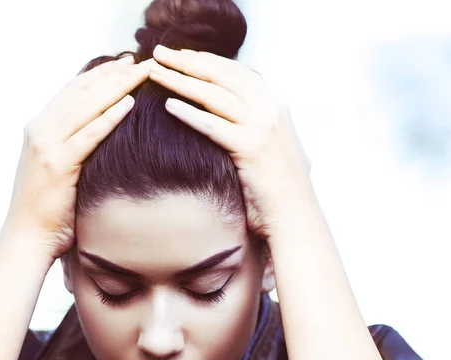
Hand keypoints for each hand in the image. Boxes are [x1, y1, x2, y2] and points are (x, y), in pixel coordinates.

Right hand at [5, 56, 153, 259]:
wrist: (28, 237)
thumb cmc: (49, 209)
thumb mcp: (59, 169)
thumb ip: (72, 147)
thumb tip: (99, 136)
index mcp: (40, 128)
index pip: (74, 91)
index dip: (100, 75)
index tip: (125, 64)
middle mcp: (40, 129)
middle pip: (82, 92)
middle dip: (114, 74)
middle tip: (142, 61)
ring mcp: (46, 145)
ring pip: (87, 106)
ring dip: (117, 87)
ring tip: (142, 74)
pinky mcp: (58, 164)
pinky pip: (89, 135)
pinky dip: (110, 117)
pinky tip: (129, 103)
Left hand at [148, 45, 312, 238]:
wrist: (296, 216)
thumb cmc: (278, 186)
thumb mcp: (270, 144)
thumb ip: (251, 123)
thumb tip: (224, 113)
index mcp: (275, 104)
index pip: (235, 71)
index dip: (204, 60)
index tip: (179, 55)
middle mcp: (271, 109)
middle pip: (221, 75)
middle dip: (187, 61)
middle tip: (159, 52)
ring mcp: (263, 127)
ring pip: (214, 95)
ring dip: (180, 80)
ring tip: (155, 71)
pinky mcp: (252, 149)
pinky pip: (214, 126)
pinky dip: (190, 114)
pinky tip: (169, 106)